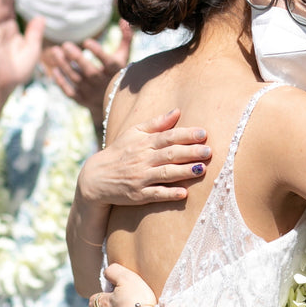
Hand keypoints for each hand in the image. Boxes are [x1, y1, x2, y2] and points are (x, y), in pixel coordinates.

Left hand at [44, 21, 134, 119]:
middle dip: (77, 58)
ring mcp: (93, 94)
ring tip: (55, 51)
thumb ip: (125, 39)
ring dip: (65, 66)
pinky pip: (70, 91)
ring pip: (77, 79)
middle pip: (90, 72)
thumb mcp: (123, 57)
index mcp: (116, 72)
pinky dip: (62, 81)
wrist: (113, 103)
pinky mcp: (82, 100)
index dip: (98, 52)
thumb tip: (123, 20)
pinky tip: (55, 69)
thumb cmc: (117, 73)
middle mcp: (105, 84)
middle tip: (65, 44)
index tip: (87, 41)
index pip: (108, 63)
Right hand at [78, 109, 210, 204]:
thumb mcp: (133, 133)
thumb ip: (156, 123)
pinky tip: (183, 193)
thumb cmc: (120, 152)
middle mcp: (143, 159)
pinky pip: (155, 194)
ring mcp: (141, 178)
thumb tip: (177, 111)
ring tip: (202, 169)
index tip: (204, 133)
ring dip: (184, 172)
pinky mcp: (138, 195)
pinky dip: (169, 194)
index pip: (168, 137)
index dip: (186, 135)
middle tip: (209, 151)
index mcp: (144, 143)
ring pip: (165, 173)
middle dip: (190, 152)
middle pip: (170, 154)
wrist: (96, 178)